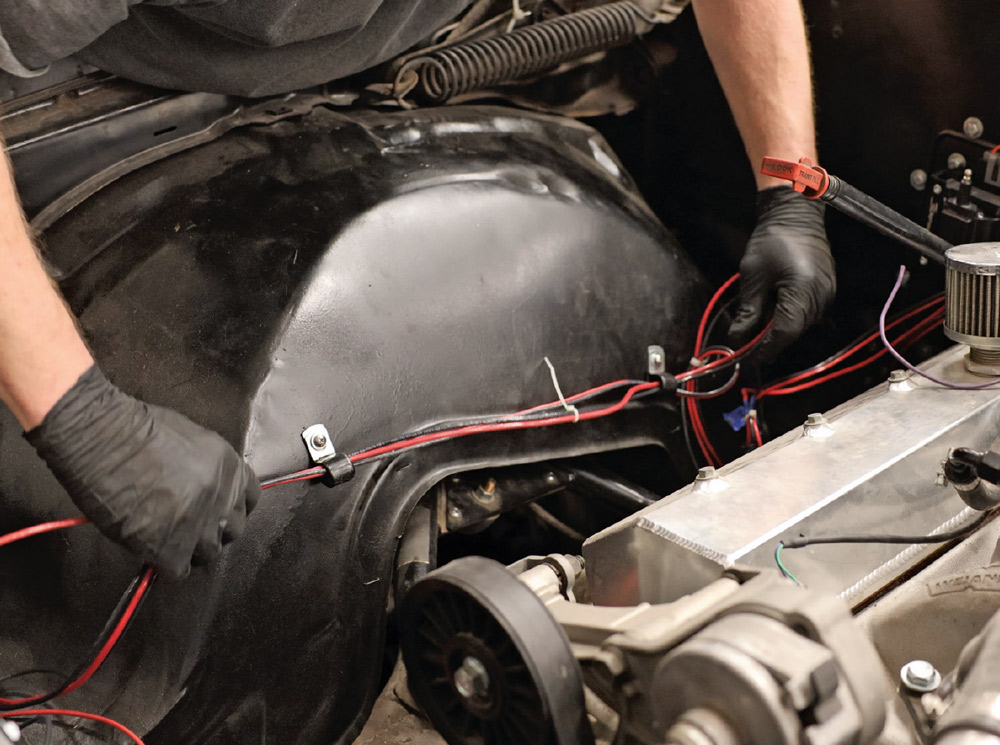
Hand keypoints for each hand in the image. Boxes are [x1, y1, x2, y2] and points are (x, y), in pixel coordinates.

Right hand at [25, 366, 259, 579]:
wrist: (103, 441)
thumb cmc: (136, 430)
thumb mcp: (191, 439)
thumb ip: (206, 469)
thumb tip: (201, 488)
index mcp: (230, 468)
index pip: (250, 499)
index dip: (231, 508)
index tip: (217, 513)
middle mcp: (223, 499)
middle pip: (232, 530)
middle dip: (212, 531)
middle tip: (186, 527)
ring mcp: (200, 526)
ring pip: (207, 554)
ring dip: (188, 550)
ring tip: (164, 538)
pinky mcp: (172, 549)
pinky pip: (178, 572)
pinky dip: (164, 566)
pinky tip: (149, 551)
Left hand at [728, 186, 835, 360]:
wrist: (795, 214)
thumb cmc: (772, 240)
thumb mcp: (753, 276)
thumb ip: (748, 311)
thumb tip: (738, 339)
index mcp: (803, 292)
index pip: (783, 334)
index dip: (763, 350)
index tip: (745, 360)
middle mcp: (821, 296)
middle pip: (793, 332)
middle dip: (768, 343)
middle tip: (744, 349)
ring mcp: (827, 293)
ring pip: (800, 325)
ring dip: (777, 330)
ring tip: (755, 329)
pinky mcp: (827, 289)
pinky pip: (807, 312)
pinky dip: (788, 317)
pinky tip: (772, 313)